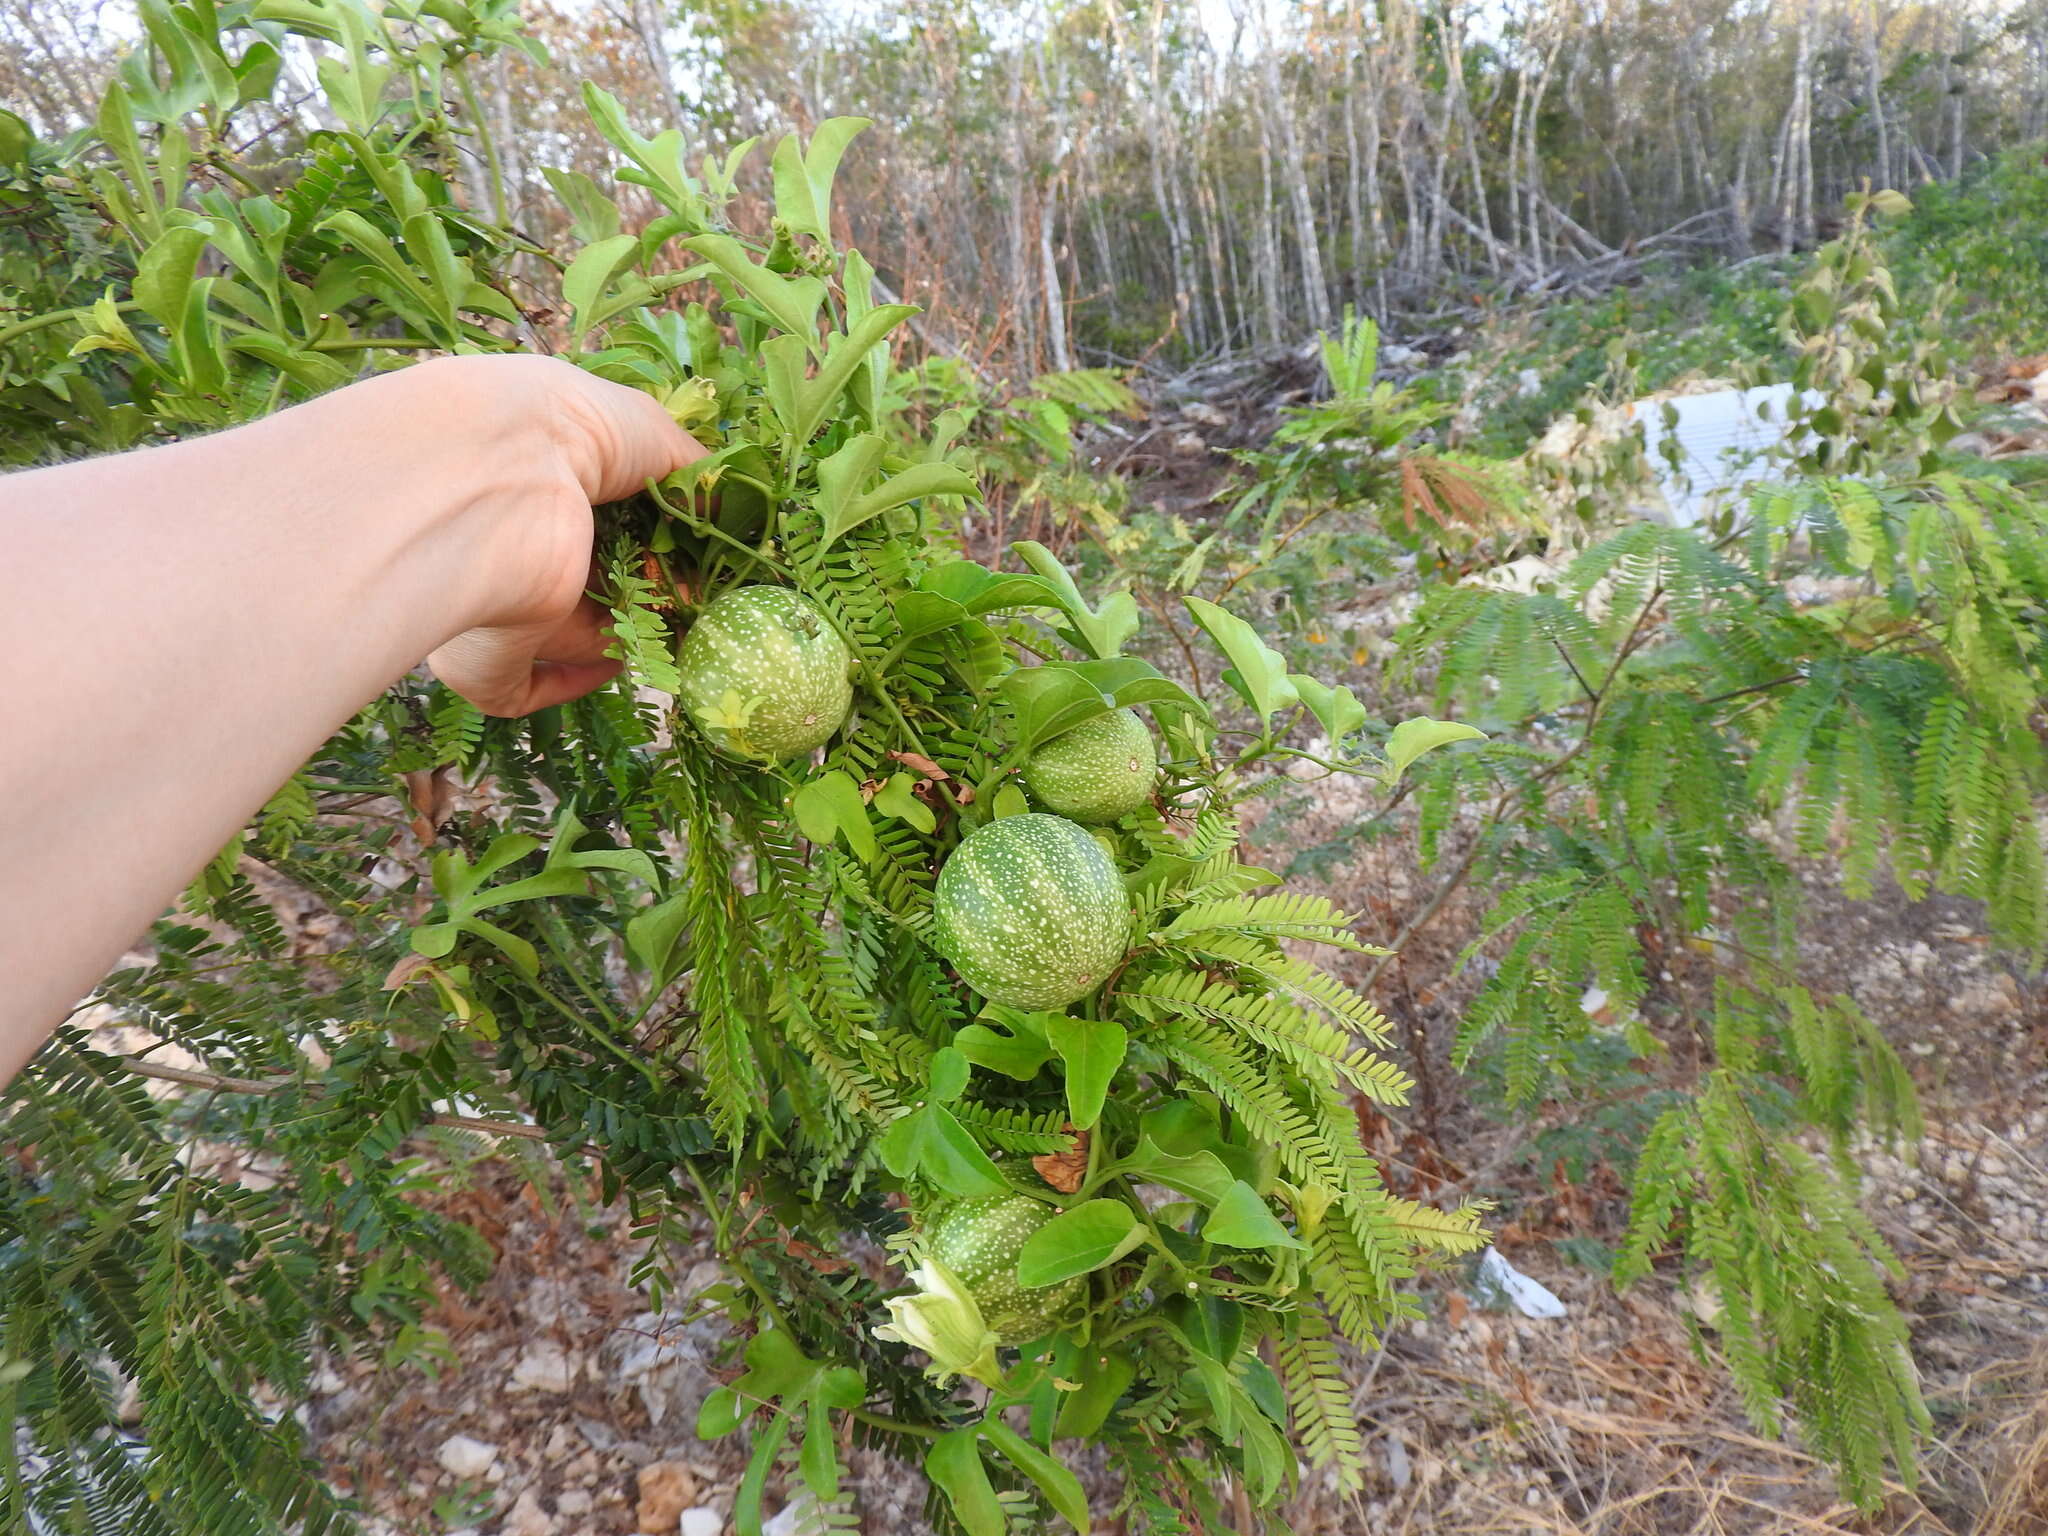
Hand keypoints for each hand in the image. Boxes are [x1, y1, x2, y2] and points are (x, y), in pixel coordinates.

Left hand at [416, 354, 704, 714]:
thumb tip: (727, 507)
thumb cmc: (567, 430)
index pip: (589, 524)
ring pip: (560, 635)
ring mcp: (489, 602)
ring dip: (616, 635)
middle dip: (637, 593)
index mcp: (531, 482)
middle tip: (686, 597)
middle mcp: (507, 542)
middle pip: (582, 583)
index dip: (643, 544)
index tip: (688, 557)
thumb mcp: (649, 431)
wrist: (498, 471)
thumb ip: (691, 472)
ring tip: (670, 626)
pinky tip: (612, 662)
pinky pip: (518, 689)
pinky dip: (568, 682)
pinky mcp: (480, 659)